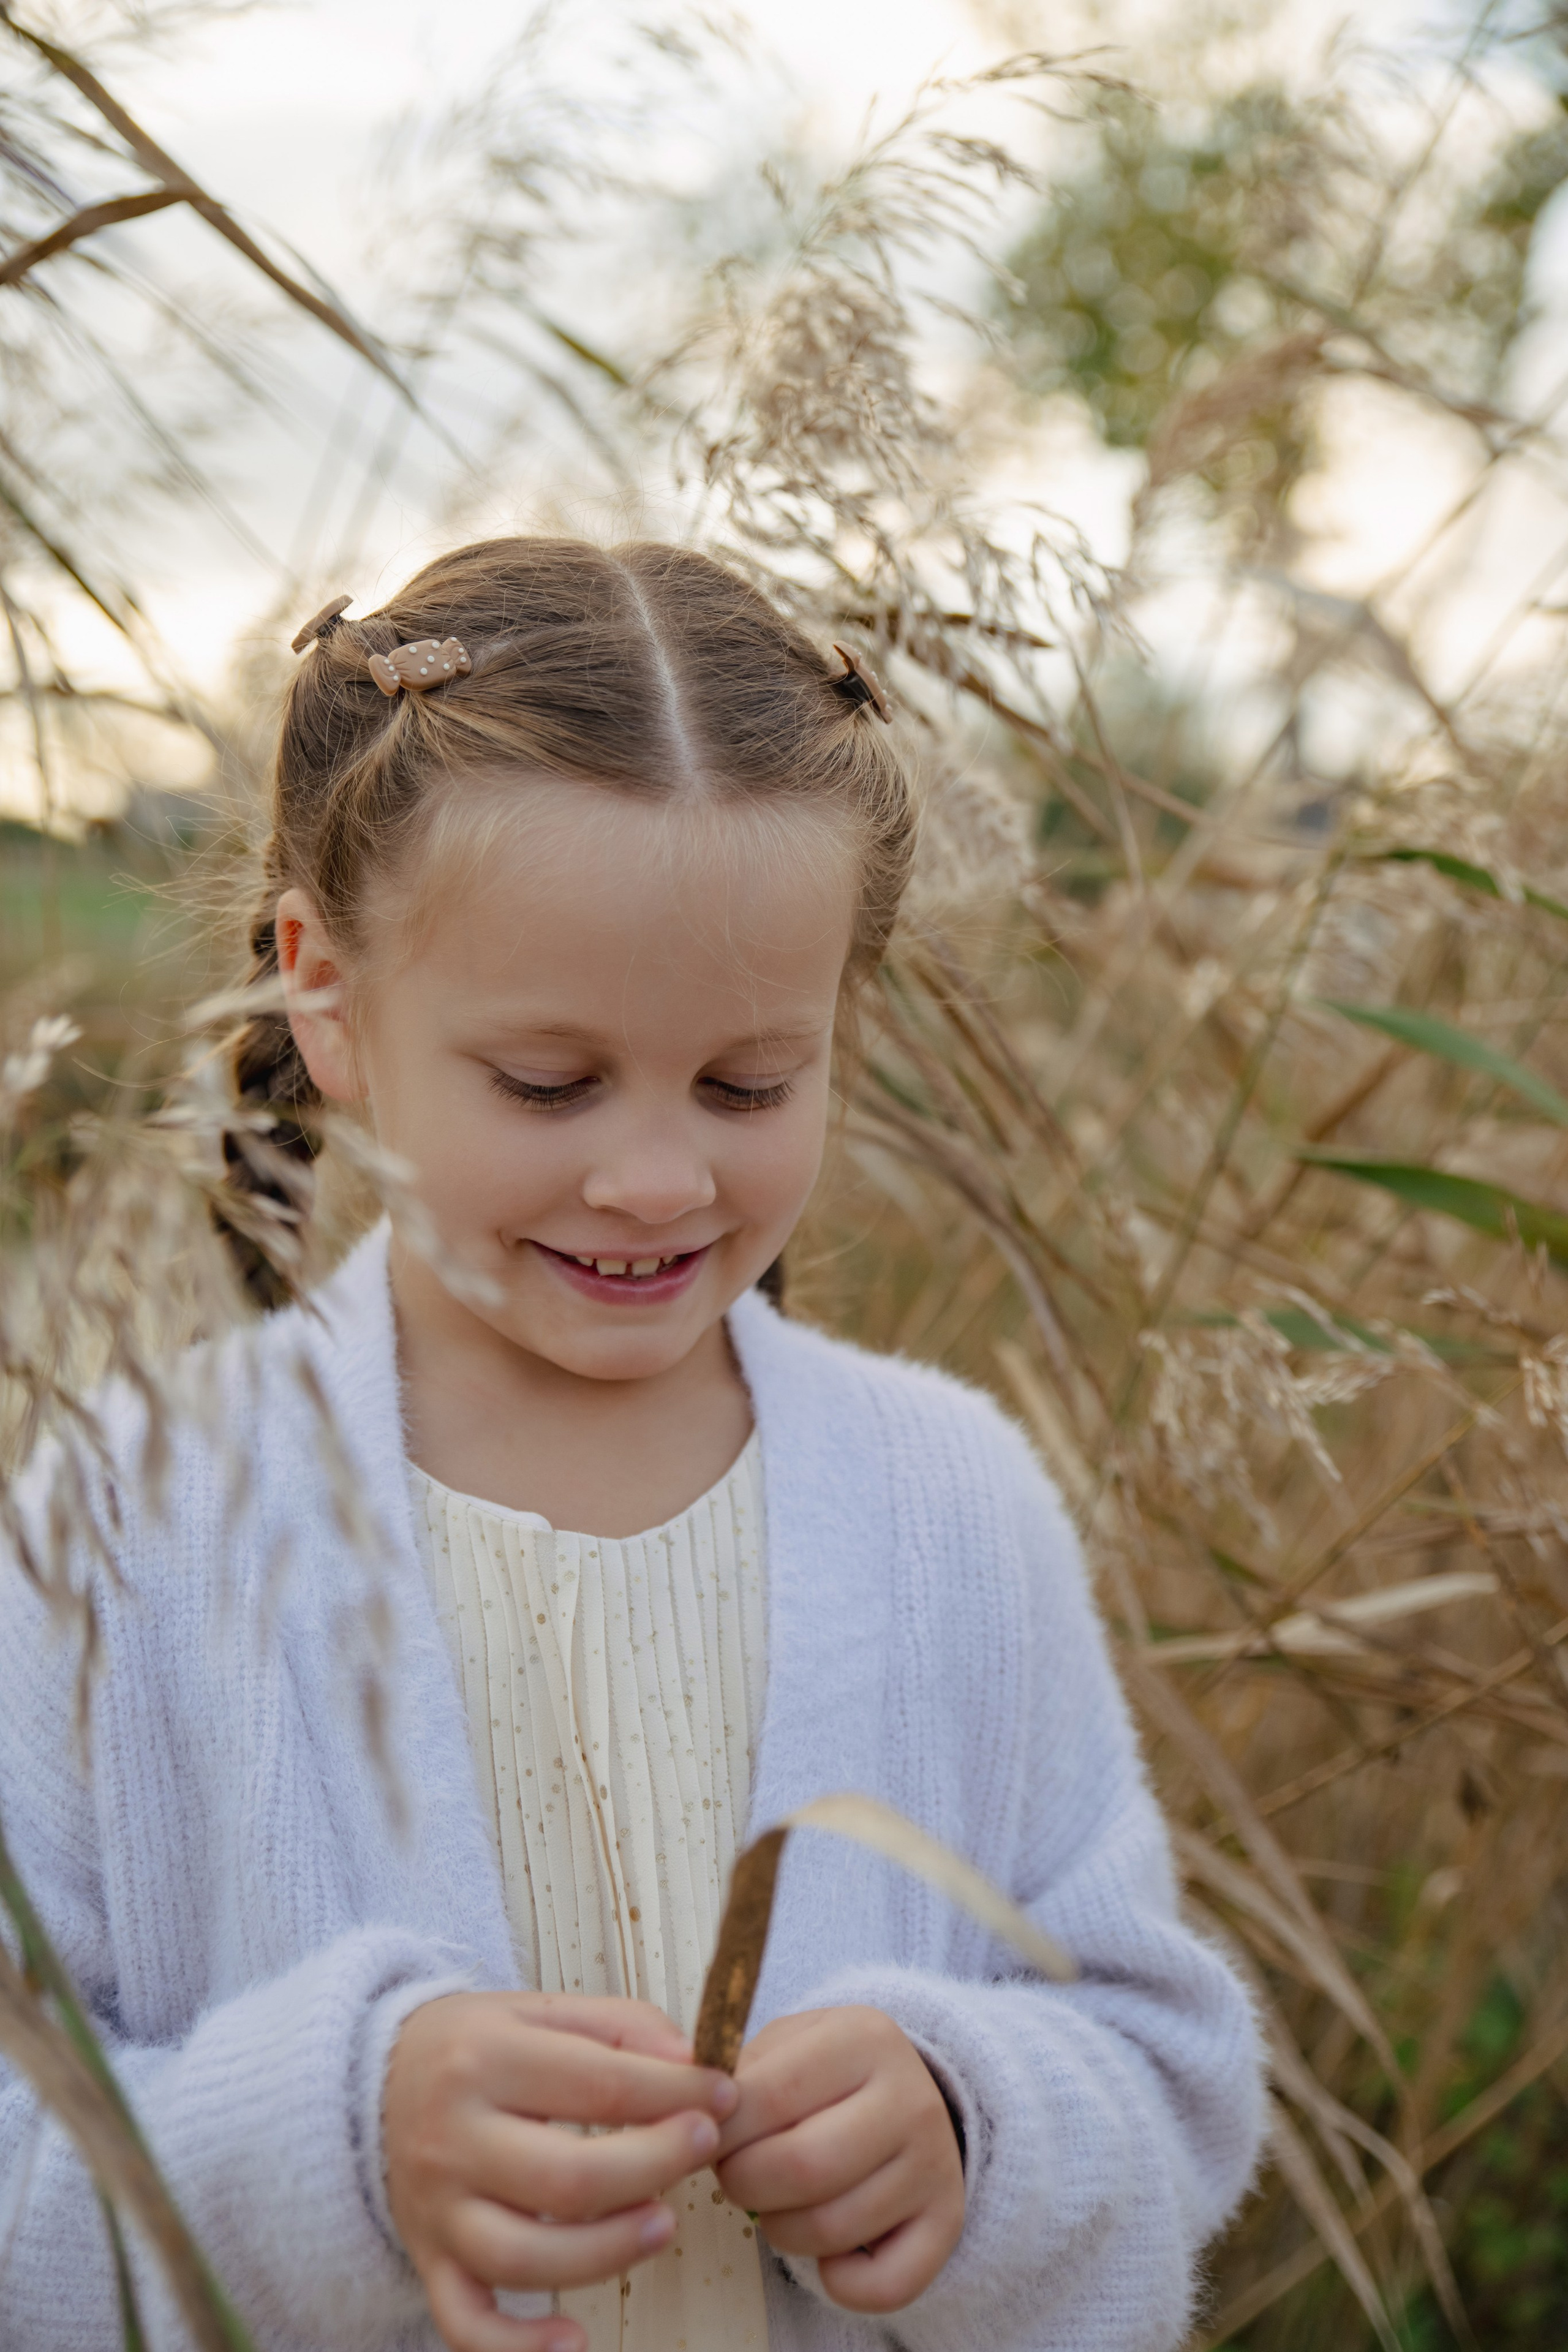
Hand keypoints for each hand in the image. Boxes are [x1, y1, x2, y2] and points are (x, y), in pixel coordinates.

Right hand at [384, 1989, 738, 2351]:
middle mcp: (454, 2137)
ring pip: (525, 2256)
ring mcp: (438, 2208)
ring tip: (665, 2223)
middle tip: (704, 2149)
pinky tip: (575, 2342)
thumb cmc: (471, 2046)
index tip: (722, 2096)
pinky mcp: (429, 2260)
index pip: (599, 2084)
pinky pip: (467, 2322)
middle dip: (654, 2166)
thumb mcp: (537, 2009)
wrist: (371, 2081)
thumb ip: (617, 2025)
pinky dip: (518, 2348)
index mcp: (484, 2059)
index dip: (676, 2095)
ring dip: (608, 2251)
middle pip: (568, 2177)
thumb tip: (688, 2062)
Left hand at [713, 2005, 964, 2314]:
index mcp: (863, 2039)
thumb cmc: (826, 2075)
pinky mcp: (946, 2223)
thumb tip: (693, 2105)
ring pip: (832, 2229)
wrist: (908, 2093)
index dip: (721, 2130)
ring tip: (777, 2202)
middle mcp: (910, 2099)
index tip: (709, 2135)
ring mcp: (934, 2165)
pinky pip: (883, 2285)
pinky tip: (827, 2251)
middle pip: (801, 2167)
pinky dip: (840, 2283)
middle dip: (744, 2182)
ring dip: (781, 2229)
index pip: (769, 2096)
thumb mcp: (789, 2044)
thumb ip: (741, 2070)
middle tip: (735, 2174)